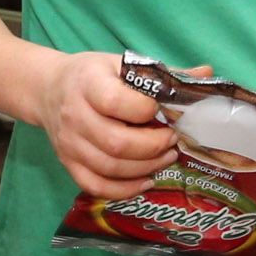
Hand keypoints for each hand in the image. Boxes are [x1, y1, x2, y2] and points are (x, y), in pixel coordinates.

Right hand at [37, 50, 178, 198]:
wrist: (48, 90)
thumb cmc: (93, 76)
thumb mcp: (122, 65)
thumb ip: (163, 74)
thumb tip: (206, 74)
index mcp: (88, 83)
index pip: (115, 101)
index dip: (145, 109)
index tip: (161, 109)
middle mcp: (75, 115)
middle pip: (117, 142)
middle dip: (154, 146)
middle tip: (172, 140)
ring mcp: (70, 143)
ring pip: (110, 168)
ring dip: (146, 168)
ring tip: (165, 158)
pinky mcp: (68, 163)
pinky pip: (96, 186)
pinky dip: (125, 190)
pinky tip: (146, 180)